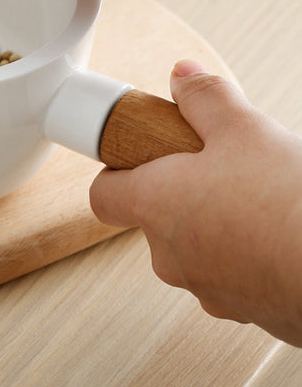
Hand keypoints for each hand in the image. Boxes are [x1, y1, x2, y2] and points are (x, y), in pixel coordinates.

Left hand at [90, 59, 301, 346]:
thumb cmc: (285, 203)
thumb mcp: (242, 128)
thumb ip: (205, 98)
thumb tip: (182, 76)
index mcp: (154, 205)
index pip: (103, 194)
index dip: (115, 172)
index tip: (135, 157)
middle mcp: (169, 253)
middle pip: (154, 216)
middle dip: (180, 191)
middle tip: (215, 168)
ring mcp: (206, 287)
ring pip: (194, 246)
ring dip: (214, 223)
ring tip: (255, 198)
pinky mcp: (244, 311)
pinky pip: (231, 274)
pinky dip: (244, 253)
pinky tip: (275, 232)